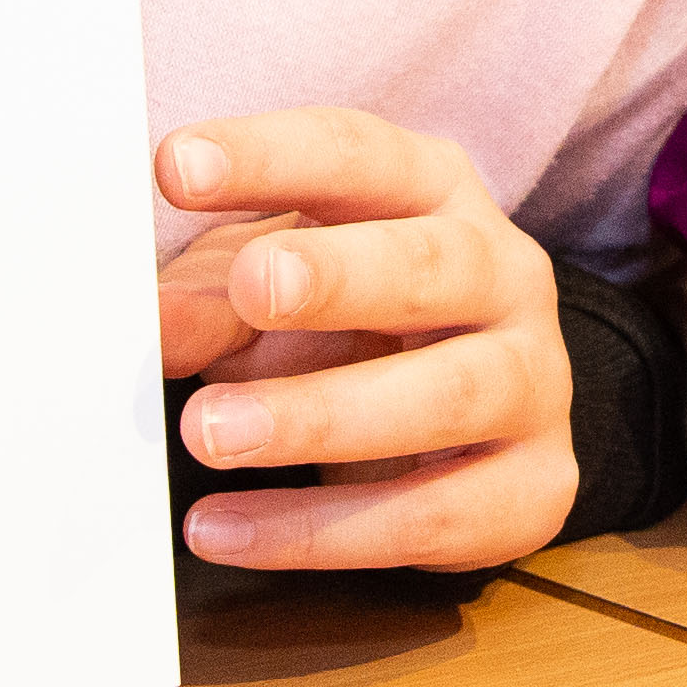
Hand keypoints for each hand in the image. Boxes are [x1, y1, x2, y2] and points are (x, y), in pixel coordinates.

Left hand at [153, 110, 576, 572]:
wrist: (471, 422)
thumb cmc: (352, 326)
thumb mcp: (270, 294)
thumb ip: (214, 303)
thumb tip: (152, 326)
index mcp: (434, 193)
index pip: (358, 155)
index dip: (271, 158)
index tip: (177, 166)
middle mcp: (503, 275)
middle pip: (433, 264)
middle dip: (339, 276)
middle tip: (249, 289)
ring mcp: (534, 380)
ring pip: (447, 393)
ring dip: (322, 416)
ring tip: (211, 434)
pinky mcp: (535, 487)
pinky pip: (433, 515)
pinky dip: (323, 531)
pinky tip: (227, 530)